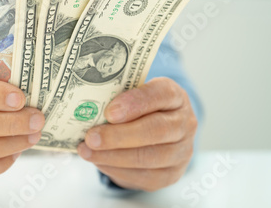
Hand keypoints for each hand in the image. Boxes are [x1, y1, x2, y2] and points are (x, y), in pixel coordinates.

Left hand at [77, 77, 197, 191]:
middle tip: (91, 137)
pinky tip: (98, 161)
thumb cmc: (138, 108)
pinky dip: (116, 169)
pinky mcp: (171, 174)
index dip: (135, 103)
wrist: (156, 132)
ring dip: (112, 156)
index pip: (161, 94)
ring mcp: (181, 151)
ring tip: (87, 151)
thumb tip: (89, 111)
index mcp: (174, 95)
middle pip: (156, 130)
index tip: (109, 112)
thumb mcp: (132, 95)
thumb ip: (118, 99)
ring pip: (148, 157)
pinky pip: (143, 176)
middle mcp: (184, 122)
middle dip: (119, 135)